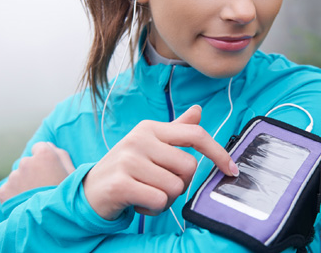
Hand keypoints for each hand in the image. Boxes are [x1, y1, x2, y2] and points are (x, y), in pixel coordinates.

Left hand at [0, 141, 75, 202]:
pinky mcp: (5, 191)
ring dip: (24, 183)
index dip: (45, 159)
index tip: (49, 170)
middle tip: (43, 187)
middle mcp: (26, 162)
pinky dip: (15, 194)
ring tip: (35, 198)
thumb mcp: (72, 172)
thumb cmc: (69, 195)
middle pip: (28, 162)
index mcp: (44, 154)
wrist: (54, 220)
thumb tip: (48, 145)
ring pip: (18, 176)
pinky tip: (26, 203)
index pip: (39, 147)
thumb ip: (60, 154)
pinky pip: (9, 188)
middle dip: (33, 171)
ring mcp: (14, 176)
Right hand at [82, 105, 238, 219]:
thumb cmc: (127, 168)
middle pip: (189, 167)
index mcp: (150, 129)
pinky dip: (153, 209)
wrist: (89, 191)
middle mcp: (139, 140)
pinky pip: (159, 201)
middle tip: (160, 185)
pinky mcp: (120, 184)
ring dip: (166, 199)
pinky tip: (138, 203)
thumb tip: (198, 110)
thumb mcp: (150, 145)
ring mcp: (128, 160)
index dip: (218, 153)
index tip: (232, 169)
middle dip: (181, 184)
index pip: (195, 135)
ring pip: (175, 187)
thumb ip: (176, 130)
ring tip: (146, 193)